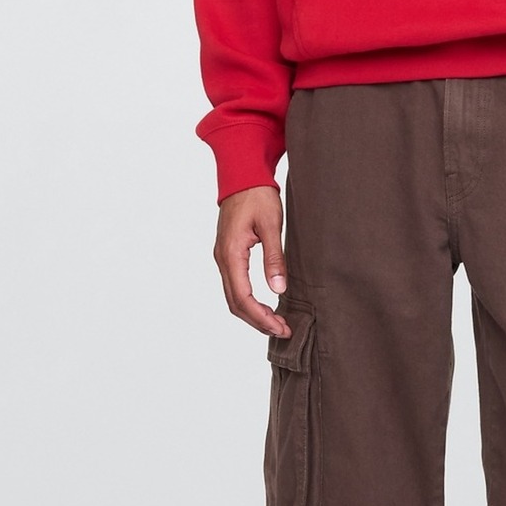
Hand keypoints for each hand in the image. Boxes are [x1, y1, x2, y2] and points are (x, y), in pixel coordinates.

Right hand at [214, 186, 291, 337]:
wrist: (243, 175)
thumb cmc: (258, 196)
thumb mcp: (272, 225)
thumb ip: (274, 258)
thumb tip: (277, 289)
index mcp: (231, 253)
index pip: (242, 297)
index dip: (261, 317)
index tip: (281, 327)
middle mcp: (222, 259)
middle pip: (235, 302)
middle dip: (258, 321)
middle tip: (283, 330)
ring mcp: (223, 257)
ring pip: (233, 296)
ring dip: (253, 313)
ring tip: (276, 322)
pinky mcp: (228, 254)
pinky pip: (235, 285)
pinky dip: (249, 301)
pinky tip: (265, 305)